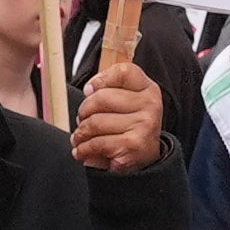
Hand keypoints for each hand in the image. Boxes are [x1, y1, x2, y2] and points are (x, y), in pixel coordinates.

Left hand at [68, 40, 167, 174]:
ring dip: (81, 133)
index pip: (123, 72)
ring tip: (79, 137)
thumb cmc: (130, 126)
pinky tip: (82, 151)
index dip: (101, 79)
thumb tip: (89, 90)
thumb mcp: (128, 102)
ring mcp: (143, 125)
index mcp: (148, 89)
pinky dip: (84, 149)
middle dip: (84, 111)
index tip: (89, 90)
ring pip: (96, 122)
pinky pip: (97, 143)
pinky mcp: (132, 145)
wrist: (145, 158)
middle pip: (101, 98)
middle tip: (81, 120)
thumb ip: (111, 89)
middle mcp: (150, 105)